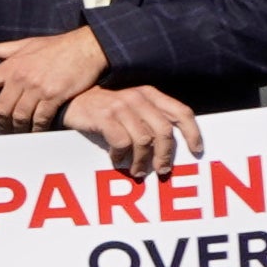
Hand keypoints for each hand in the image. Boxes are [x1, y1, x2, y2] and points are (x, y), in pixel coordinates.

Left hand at [0, 26, 107, 130]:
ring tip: (19, 133)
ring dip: (17, 129)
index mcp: (10, 66)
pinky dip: (37, 128)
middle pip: (0, 108)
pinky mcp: (54, 96)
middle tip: (4, 129)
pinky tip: (37, 131)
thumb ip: (0, 50)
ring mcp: (37, 88)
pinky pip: (40, 119)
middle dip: (1, 122)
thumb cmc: (56, 46)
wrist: (87, 47)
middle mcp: (20, 77)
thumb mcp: (26, 44)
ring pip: (19, 117)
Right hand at [60, 83, 203, 178]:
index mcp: (150, 95)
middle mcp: (138, 98)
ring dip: (142, 161)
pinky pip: (121, 142)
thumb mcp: (131, 108)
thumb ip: (150, 119)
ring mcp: (121, 106)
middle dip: (165, 155)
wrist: (70, 101)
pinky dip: (121, 156)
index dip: (192, 133)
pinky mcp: (104, 117)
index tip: (196, 151)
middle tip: (162, 170)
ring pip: (144, 140)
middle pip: (164, 131)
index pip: (181, 112)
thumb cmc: (105, 110)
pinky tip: (117, 161)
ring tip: (138, 171)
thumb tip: (169, 147)